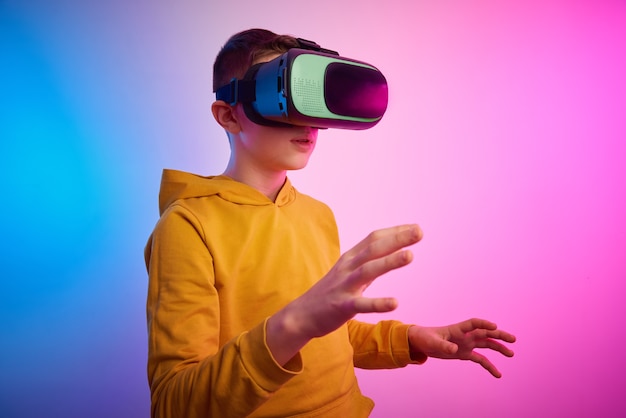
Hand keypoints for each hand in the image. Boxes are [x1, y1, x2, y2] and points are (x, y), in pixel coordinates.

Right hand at [267, 224, 422, 364]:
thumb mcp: (348, 273)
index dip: (394, 232)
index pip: (373, 239)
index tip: (415, 227)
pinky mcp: (342, 306)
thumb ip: (368, 262)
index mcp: (350, 258)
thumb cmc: (330, 293)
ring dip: (389, 262)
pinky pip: (361, 304)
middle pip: (373, 249)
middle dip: (397, 239)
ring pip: (368, 271)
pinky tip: (395, 303)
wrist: (301, 315)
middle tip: (419, 231)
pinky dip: (378, 303)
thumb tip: (392, 252)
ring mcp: (344, 286)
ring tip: (410, 255)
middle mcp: (347, 268)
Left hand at [408, 318, 515, 377]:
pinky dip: (489, 366)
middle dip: (499, 335)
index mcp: (458, 329)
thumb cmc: (426, 338)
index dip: (484, 324)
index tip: (494, 326)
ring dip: (499, 348)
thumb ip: (444, 345)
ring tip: (511, 354)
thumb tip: (454, 350)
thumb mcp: (433, 342)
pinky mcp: (465, 354)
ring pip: (486, 345)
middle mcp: (465, 335)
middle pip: (485, 333)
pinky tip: (498, 374)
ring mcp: (467, 344)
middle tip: (513, 339)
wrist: (422, 342)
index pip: (474, 323)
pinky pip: (480, 359)